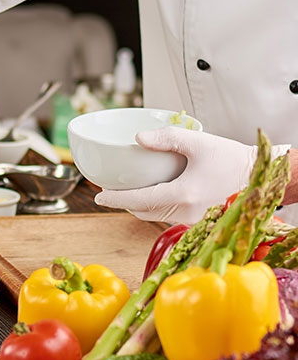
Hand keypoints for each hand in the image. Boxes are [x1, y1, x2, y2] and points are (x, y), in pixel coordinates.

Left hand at [93, 127, 289, 223]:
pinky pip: (167, 216)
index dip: (115, 199)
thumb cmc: (233, 159)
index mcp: (182, 196)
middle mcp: (185, 214)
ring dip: (137, 206)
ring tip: (123, 191)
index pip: (138, 201)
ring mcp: (191, 221)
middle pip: (142, 211)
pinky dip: (153, 207)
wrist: (262, 176)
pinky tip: (148, 194)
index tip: (98, 195)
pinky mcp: (197, 221)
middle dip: (122, 203)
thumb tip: (138, 139)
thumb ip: (167, 138)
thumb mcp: (199, 142)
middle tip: (107, 189)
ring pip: (154, 216)